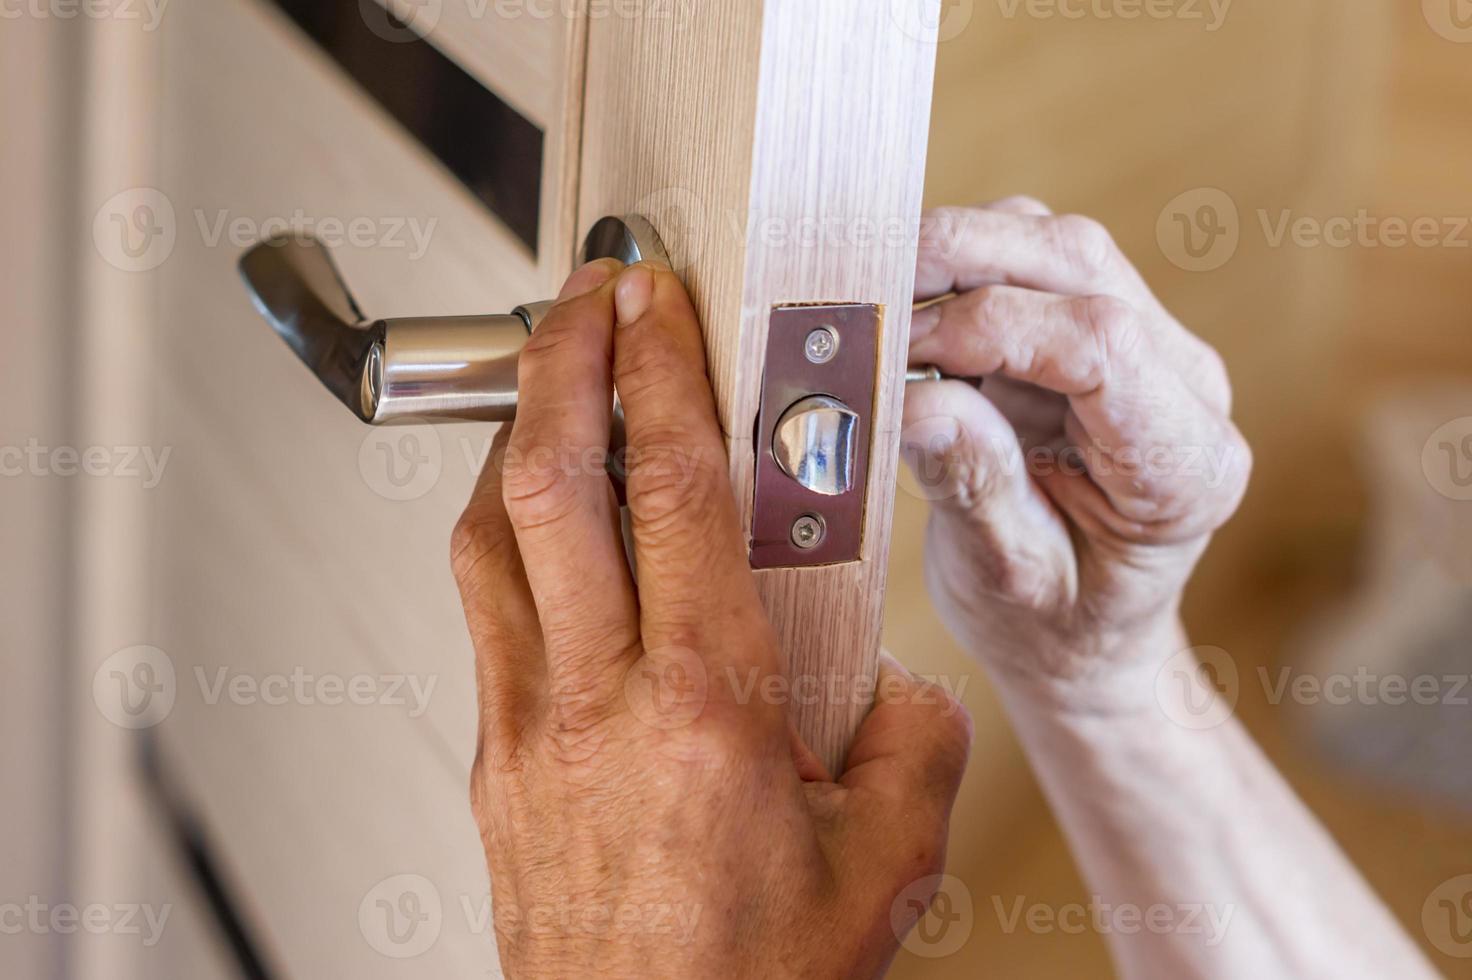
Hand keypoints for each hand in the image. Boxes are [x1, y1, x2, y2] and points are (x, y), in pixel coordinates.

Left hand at [450, 259, 971, 977]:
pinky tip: (539, 528)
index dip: (656, 374)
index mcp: (705, 705)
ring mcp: (525, 730)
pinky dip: (505, 537)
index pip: (667, 492)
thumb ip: (912, 747)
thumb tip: (900, 690)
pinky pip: (485, 615)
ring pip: (488, 540)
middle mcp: (595, 700)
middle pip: (545, 484)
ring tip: (550, 388)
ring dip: (514, 442)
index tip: (652, 303)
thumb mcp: (886, 864)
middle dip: (558, 362)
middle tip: (581, 297)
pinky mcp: (496, 764)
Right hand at [902, 198, 1250, 695]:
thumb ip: (974, 488)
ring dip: (952, 257)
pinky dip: (953, 273)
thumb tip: (912, 399)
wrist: (1082, 640)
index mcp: (1183, 465)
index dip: (990, 327)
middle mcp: (1181, 384)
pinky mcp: (1091, 328)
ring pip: (1049, 242)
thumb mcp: (1009, 582)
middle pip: (1077, 262)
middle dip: (958, 259)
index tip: (898, 355)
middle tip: (865, 300)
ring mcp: (1142, 345)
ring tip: (877, 316)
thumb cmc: (1053, 629)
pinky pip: (1024, 258)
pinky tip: (906, 323)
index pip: (1102, 344)